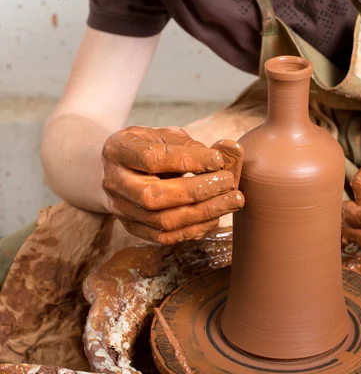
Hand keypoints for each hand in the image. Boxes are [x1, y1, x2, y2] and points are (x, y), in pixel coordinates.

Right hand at [102, 126, 243, 243]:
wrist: (120, 170)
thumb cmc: (149, 147)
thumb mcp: (164, 135)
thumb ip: (192, 144)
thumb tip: (227, 151)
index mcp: (118, 150)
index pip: (152, 159)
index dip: (189, 161)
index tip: (218, 160)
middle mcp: (114, 183)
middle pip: (155, 196)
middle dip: (198, 192)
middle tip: (229, 183)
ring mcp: (121, 209)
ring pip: (162, 221)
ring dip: (203, 213)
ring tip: (232, 201)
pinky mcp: (132, 228)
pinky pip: (164, 237)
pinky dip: (194, 230)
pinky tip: (215, 218)